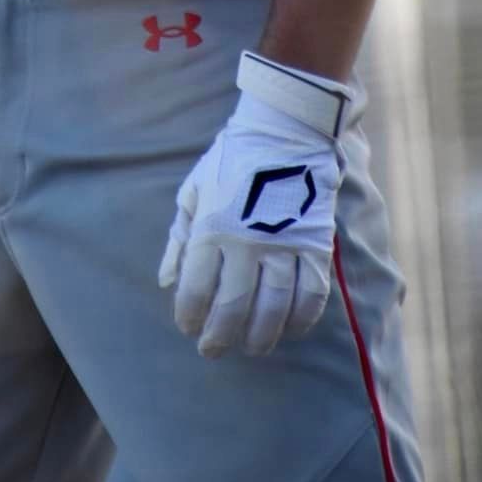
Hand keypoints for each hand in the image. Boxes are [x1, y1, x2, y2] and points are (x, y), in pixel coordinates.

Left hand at [158, 52, 352, 359]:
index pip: (196, 290)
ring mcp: (283, 245)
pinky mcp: (315, 245)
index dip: (190, 316)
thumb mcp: (194, 191)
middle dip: (220, 337)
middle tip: (213, 350)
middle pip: (232, 307)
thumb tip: (166, 282)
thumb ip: (179, 238)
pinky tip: (289, 330)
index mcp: (211, 227)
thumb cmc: (231, 162)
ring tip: (252, 347)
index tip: (189, 328)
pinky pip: (311, 297)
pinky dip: (300, 321)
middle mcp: (245, 241)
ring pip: (273, 310)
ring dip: (261, 337)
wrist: (282, 130)